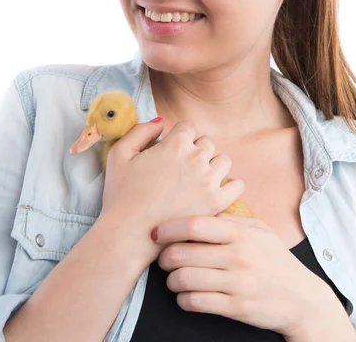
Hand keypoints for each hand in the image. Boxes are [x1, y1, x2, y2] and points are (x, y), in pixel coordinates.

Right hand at [101, 120, 244, 236]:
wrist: (128, 234)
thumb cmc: (120, 195)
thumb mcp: (119, 154)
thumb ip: (140, 131)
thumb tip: (161, 122)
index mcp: (175, 143)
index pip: (187, 128)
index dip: (178, 137)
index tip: (172, 151)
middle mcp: (196, 158)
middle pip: (207, 143)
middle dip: (196, 150)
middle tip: (184, 168)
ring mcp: (208, 180)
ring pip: (223, 161)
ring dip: (213, 165)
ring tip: (199, 179)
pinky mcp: (216, 203)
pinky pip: (237, 186)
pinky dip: (231, 185)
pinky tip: (217, 190)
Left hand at [154, 213, 332, 337]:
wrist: (303, 299)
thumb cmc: (276, 260)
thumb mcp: (259, 230)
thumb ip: (230, 219)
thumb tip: (200, 208)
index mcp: (240, 233)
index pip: (194, 225)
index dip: (168, 227)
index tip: (156, 232)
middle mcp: (237, 256)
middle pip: (182, 253)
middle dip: (164, 257)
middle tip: (164, 259)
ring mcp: (237, 283)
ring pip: (184, 279)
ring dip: (171, 280)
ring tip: (174, 278)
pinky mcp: (236, 308)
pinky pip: (195, 303)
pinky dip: (183, 299)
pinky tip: (186, 295)